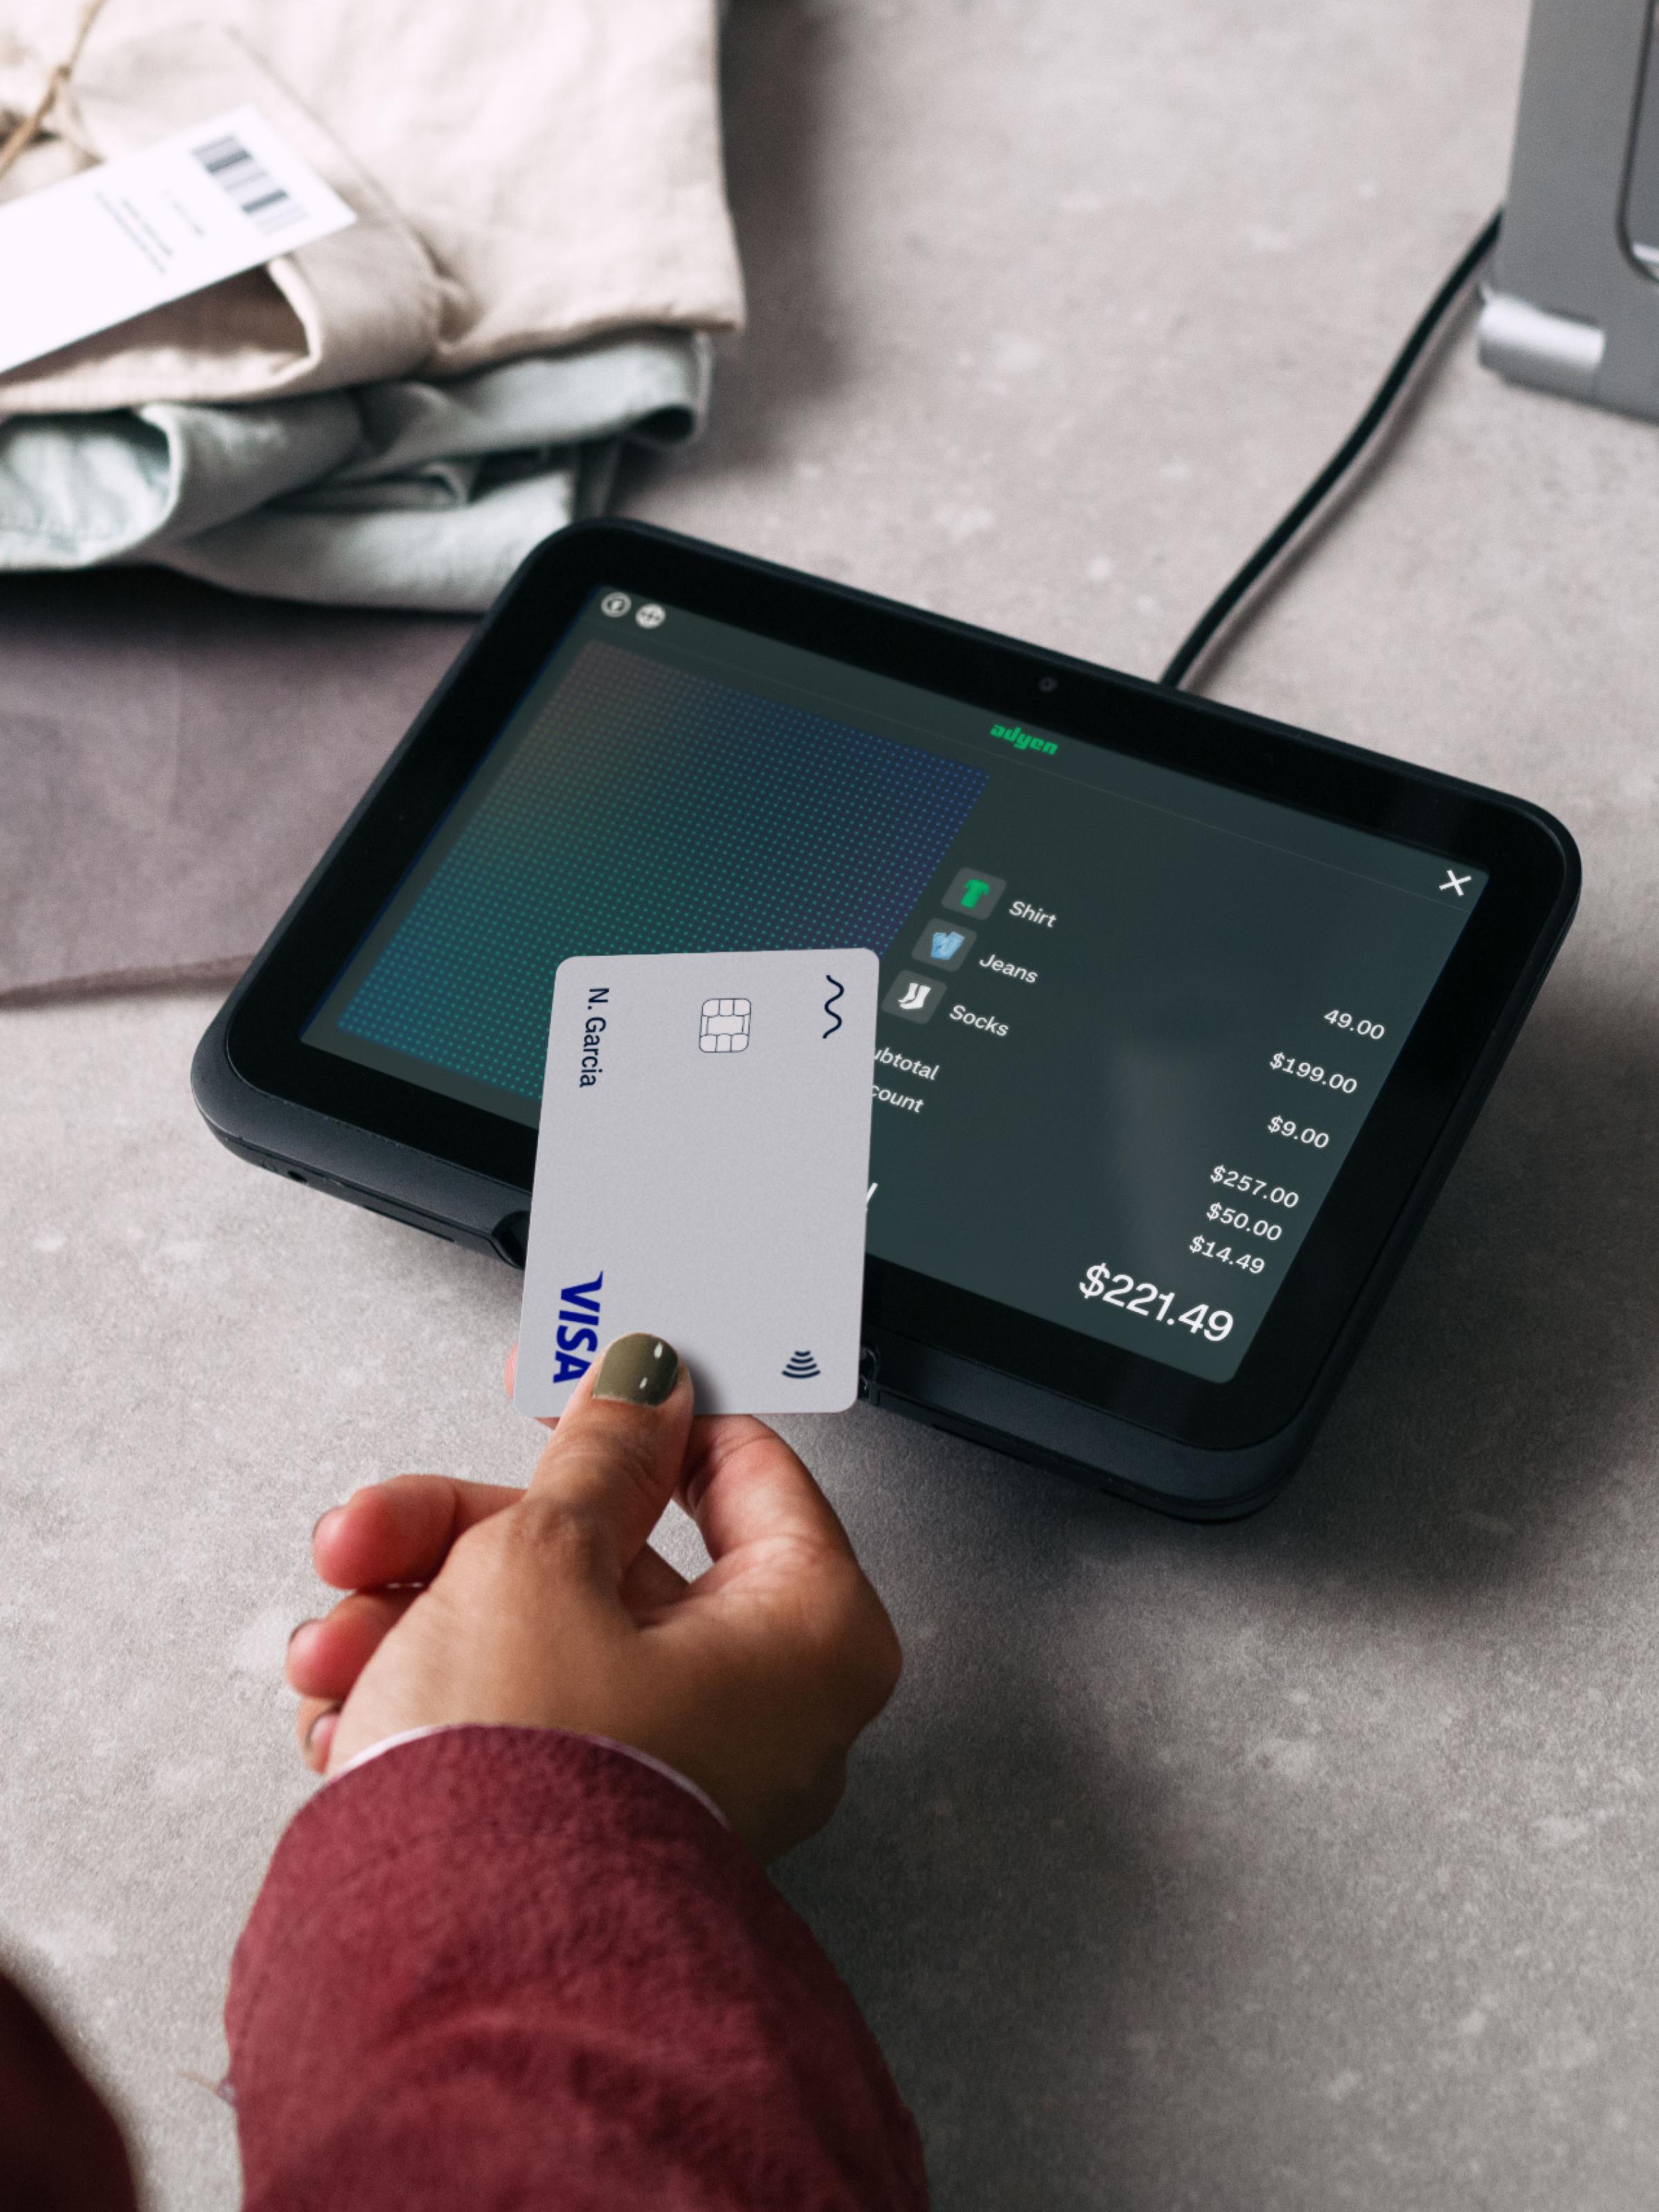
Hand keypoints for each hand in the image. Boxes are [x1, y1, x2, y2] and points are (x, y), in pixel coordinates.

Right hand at [284, 1336, 900, 1858]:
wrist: (438, 1969)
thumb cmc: (527, 1775)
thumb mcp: (543, 1554)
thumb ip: (601, 1450)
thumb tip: (649, 1379)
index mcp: (810, 1632)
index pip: (741, 1466)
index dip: (641, 1406)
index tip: (573, 1370)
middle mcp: (766, 1709)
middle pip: (611, 1553)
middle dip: (464, 1534)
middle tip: (376, 1525)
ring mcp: (683, 1770)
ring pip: (546, 1629)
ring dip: (421, 1612)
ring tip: (336, 1637)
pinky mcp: (597, 1822)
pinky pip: (523, 1713)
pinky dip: (434, 1690)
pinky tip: (350, 1704)